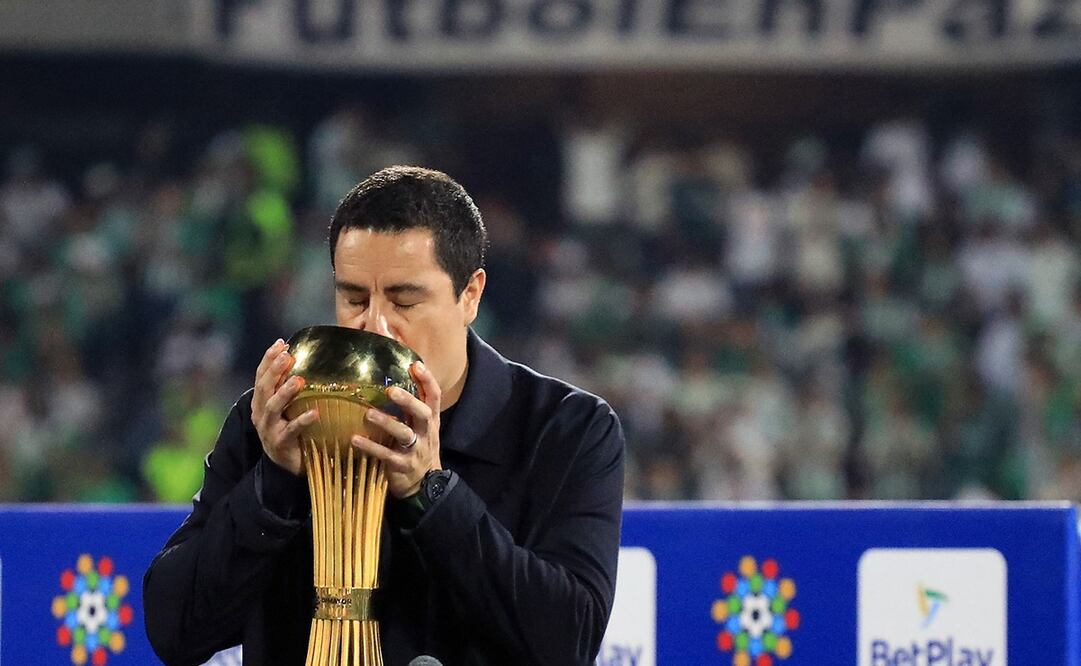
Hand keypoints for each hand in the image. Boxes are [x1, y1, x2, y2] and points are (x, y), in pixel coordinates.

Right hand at [251, 338, 318, 475]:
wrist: (285, 463)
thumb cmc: (289, 428)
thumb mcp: (286, 406)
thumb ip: (288, 387)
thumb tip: (299, 359)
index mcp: (260, 401)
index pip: (261, 376)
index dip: (269, 359)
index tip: (282, 343)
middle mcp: (260, 413)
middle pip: (264, 388)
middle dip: (275, 370)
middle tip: (288, 356)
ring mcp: (268, 429)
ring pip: (273, 407)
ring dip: (285, 392)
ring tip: (299, 380)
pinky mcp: (280, 443)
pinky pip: (290, 430)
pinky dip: (302, 420)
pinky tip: (315, 413)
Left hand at [352, 361, 441, 498]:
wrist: (425, 483)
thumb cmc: (419, 447)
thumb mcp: (422, 427)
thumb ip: (412, 407)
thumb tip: (394, 381)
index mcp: (431, 420)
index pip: (434, 396)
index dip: (427, 380)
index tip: (415, 364)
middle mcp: (426, 432)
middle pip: (423, 413)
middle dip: (408, 401)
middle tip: (391, 391)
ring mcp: (416, 450)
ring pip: (404, 434)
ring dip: (386, 423)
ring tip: (368, 414)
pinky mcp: (402, 465)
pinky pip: (386, 455)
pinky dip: (371, 447)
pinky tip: (355, 440)